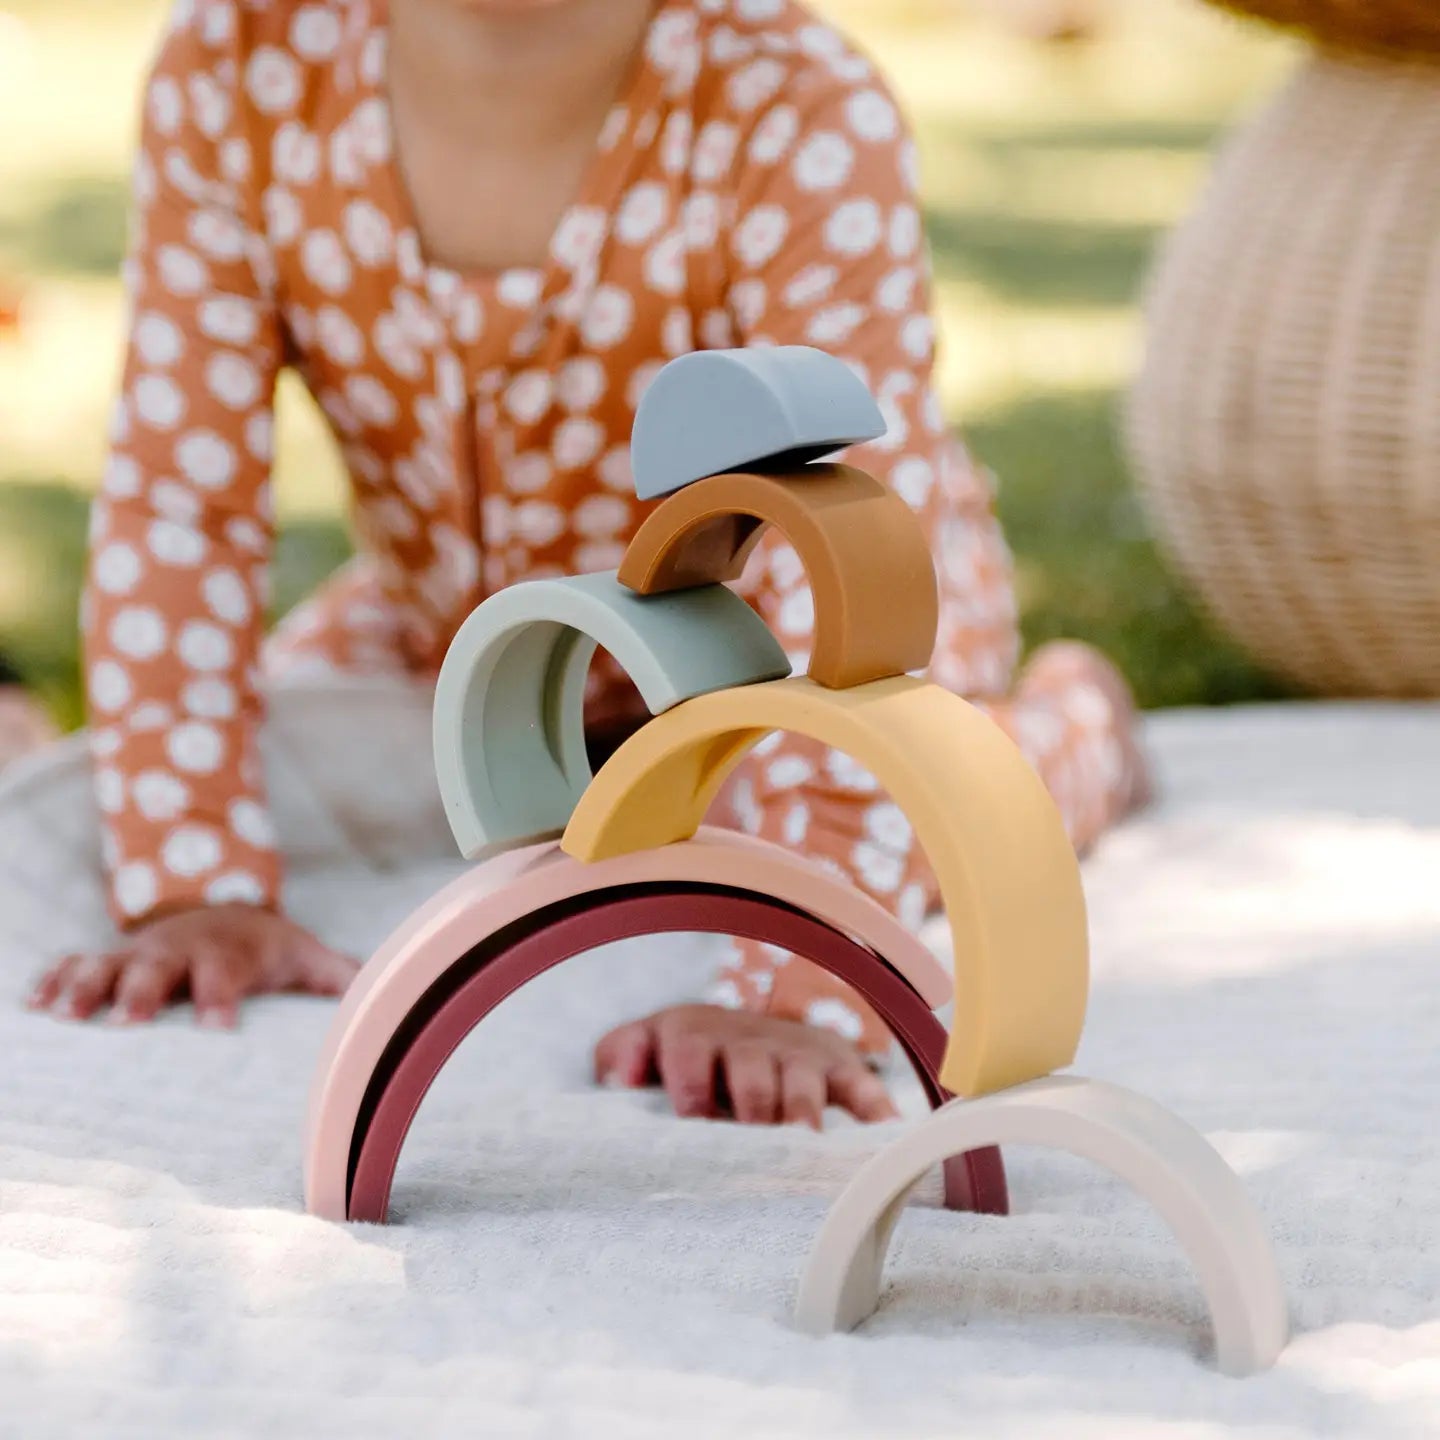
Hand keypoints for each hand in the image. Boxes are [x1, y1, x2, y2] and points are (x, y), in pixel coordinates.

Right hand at [26, 905, 358, 1027]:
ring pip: (107, 962)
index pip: (226, 973)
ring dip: (85, 985)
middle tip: (128, 1023)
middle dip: (142, 989)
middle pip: (159, 965)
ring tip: (62, 1016)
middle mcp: (180, 949)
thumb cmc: (269, 949)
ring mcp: (141, 951)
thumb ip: (339, 977)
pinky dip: (52, 979)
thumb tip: (386, 999)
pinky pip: (75, 963)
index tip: (216, 1029)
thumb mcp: (306, 955)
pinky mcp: (112, 958)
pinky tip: (31, 1007)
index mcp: (230, 951)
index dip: (221, 997)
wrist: (228, 912)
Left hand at [594, 1003, 897, 1127]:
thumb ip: (621, 1055)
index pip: (691, 1049)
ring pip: (803, 1078)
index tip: (693, 1119)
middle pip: (752, 1067)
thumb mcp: (642, 1046)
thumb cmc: (681, 1058)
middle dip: (752, 1102)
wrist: (736, 1033)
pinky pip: (862, 1086)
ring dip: (803, 1110)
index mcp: (695, 1032)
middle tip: (755, 1140)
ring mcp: (798, 1053)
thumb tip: (624, 1077)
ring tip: (804, 1145)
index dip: (691, 1083)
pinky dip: (875, 1109)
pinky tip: (884, 1135)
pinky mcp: (839, 1069)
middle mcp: (750, 1038)